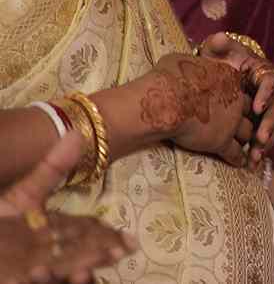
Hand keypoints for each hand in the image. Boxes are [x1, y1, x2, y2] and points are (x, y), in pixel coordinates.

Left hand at [0, 131, 132, 283]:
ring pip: (62, 273)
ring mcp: (36, 269)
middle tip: (114, 255)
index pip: (90, 233)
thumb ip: (53, 168)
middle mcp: (52, 253)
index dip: (110, 238)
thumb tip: (77, 134)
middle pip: (81, 255)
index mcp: (58, 230)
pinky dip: (41, 281)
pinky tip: (39, 274)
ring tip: (82, 272)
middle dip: (98, 257)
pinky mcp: (16, 280)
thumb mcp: (25, 193)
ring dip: (74, 273)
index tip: (130, 243)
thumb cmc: (3, 219)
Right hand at [150, 53, 256, 165]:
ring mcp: (231, 121)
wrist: (167, 100)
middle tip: (247, 125)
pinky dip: (239, 158)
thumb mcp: (181, 60)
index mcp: (228, 77)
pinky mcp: (222, 141)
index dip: (236, 95)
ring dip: (248, 140)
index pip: (239, 87)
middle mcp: (235, 98)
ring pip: (247, 132)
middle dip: (248, 117)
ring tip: (249, 146)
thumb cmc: (168, 77)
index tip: (232, 101)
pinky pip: (235, 152)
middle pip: (248, 110)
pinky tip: (241, 163)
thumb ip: (191, 63)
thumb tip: (183, 62)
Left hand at [196, 32, 273, 158]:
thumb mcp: (216, 51)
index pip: (270, 82)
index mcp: (262, 73)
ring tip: (255, 156)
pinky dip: (259, 150)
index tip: (256, 107)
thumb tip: (220, 38)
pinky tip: (250, 163)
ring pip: (273, 126)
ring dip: (267, 142)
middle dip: (270, 125)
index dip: (266, 95)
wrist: (215, 75)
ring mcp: (265, 109)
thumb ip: (218, 45)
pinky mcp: (258, 122)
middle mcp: (269, 92)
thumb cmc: (217, 62)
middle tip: (260, 139)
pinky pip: (264, 137)